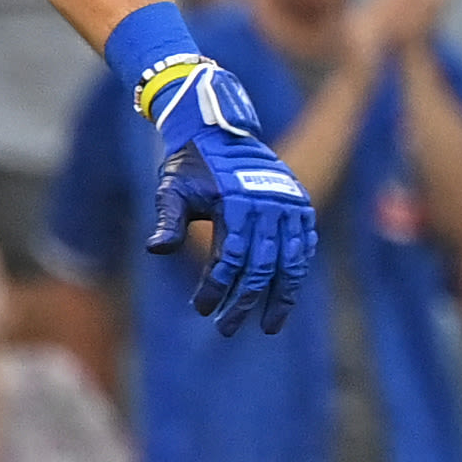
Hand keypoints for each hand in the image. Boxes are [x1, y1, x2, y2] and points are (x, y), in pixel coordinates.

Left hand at [138, 55, 318, 334]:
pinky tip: (285, 295)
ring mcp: (290, 204)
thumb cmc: (189, 165)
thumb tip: (156, 250)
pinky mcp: (301, 204)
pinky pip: (304, 246)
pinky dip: (296, 271)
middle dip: (244, 301)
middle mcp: (270, 204)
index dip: (217, 288)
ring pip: (291, 261)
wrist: (218, 131)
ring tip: (269, 325)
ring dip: (281, 296)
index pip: (231, 258)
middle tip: (226, 329)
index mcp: (238, 202)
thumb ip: (167, 220)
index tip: (202, 309)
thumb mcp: (171, 190)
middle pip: (261, 267)